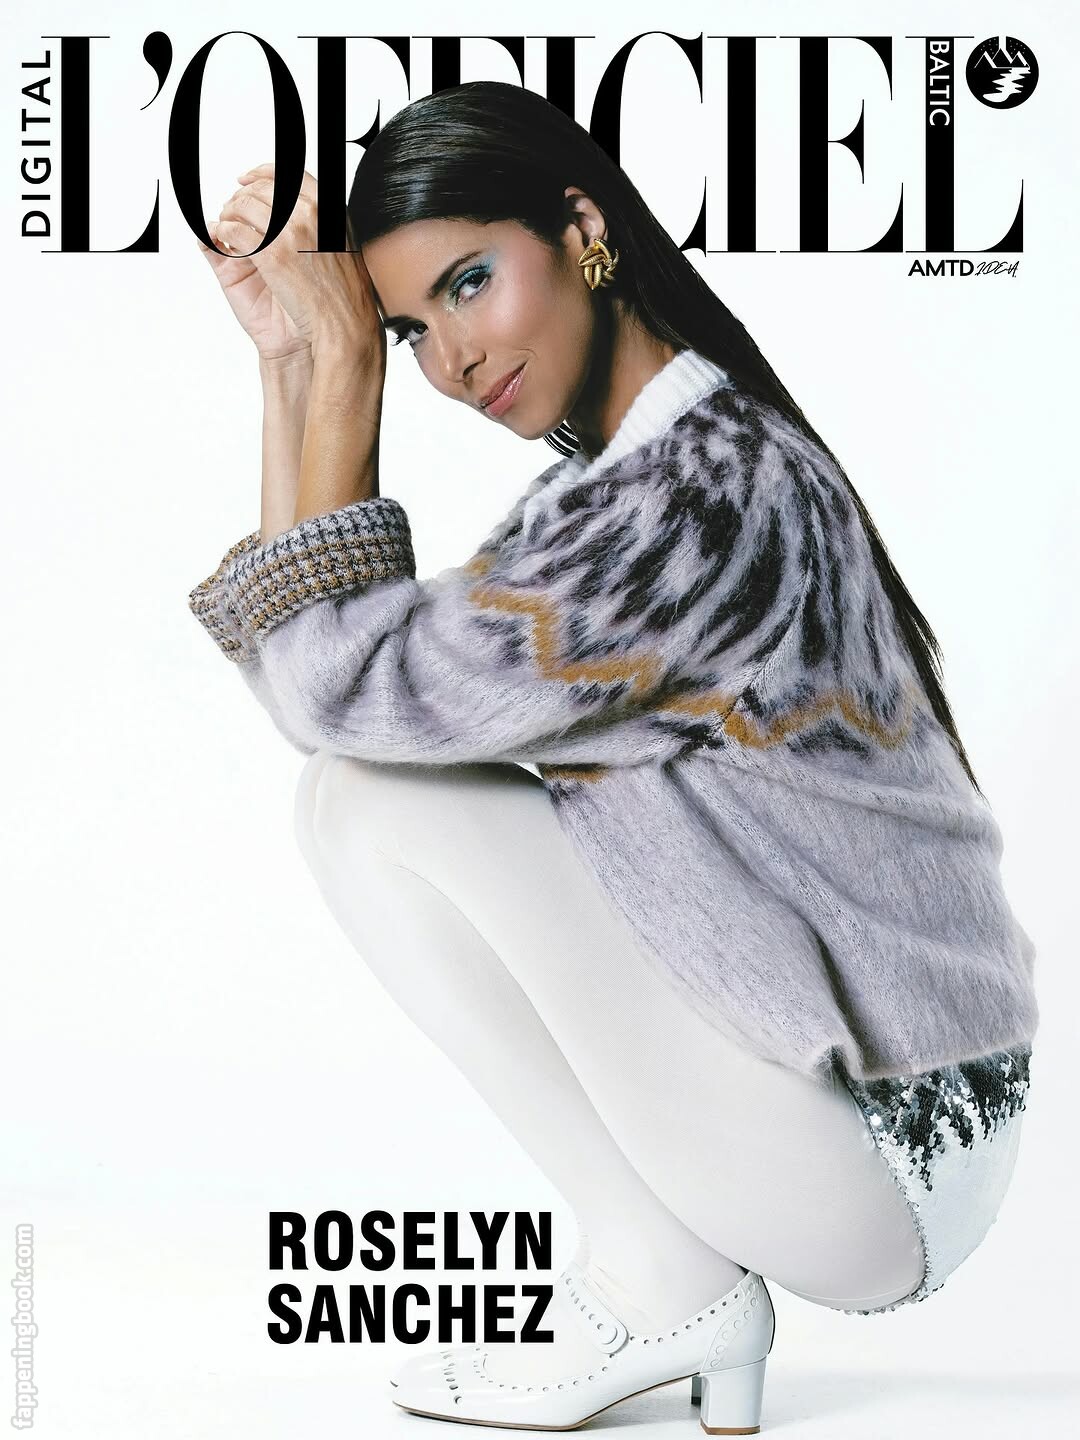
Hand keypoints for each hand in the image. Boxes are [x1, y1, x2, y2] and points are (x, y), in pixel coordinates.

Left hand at [207, 163, 385, 363]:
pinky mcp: (270, 254)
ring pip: (242, 206)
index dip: (260, 174)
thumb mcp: (341, 240)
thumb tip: (297, 205)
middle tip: (232, 209)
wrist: (345, 320)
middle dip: (240, 197)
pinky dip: (223, 232)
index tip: (247, 179)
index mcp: (326, 205)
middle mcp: (308, 212)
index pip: (286, 174)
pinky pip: (234, 231)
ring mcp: (288, 231)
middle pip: (260, 189)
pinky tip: (225, 240)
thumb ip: (320, 218)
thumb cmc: (345, 290)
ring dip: (228, 214)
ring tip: (226, 225)